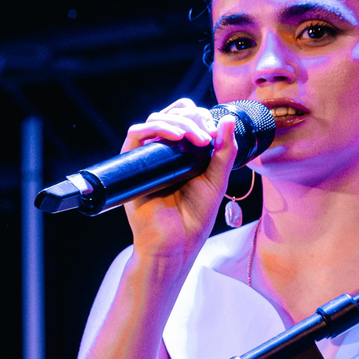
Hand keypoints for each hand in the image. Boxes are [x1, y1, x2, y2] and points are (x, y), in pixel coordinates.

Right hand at [119, 99, 242, 262]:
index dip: (198, 116)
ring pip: (154, 120)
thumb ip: (224, 151)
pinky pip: (136, 135)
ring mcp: (146, 158)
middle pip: (170, 114)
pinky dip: (156, 128)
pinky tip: (177, 137)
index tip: (214, 133)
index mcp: (181, 154)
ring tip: (197, 139)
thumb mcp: (216, 179)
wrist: (176, 243)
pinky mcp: (131, 166)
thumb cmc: (194, 217)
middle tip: (206, 137)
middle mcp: (162, 153)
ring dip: (178, 122)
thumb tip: (227, 118)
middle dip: (191, 117)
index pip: (184, 118)